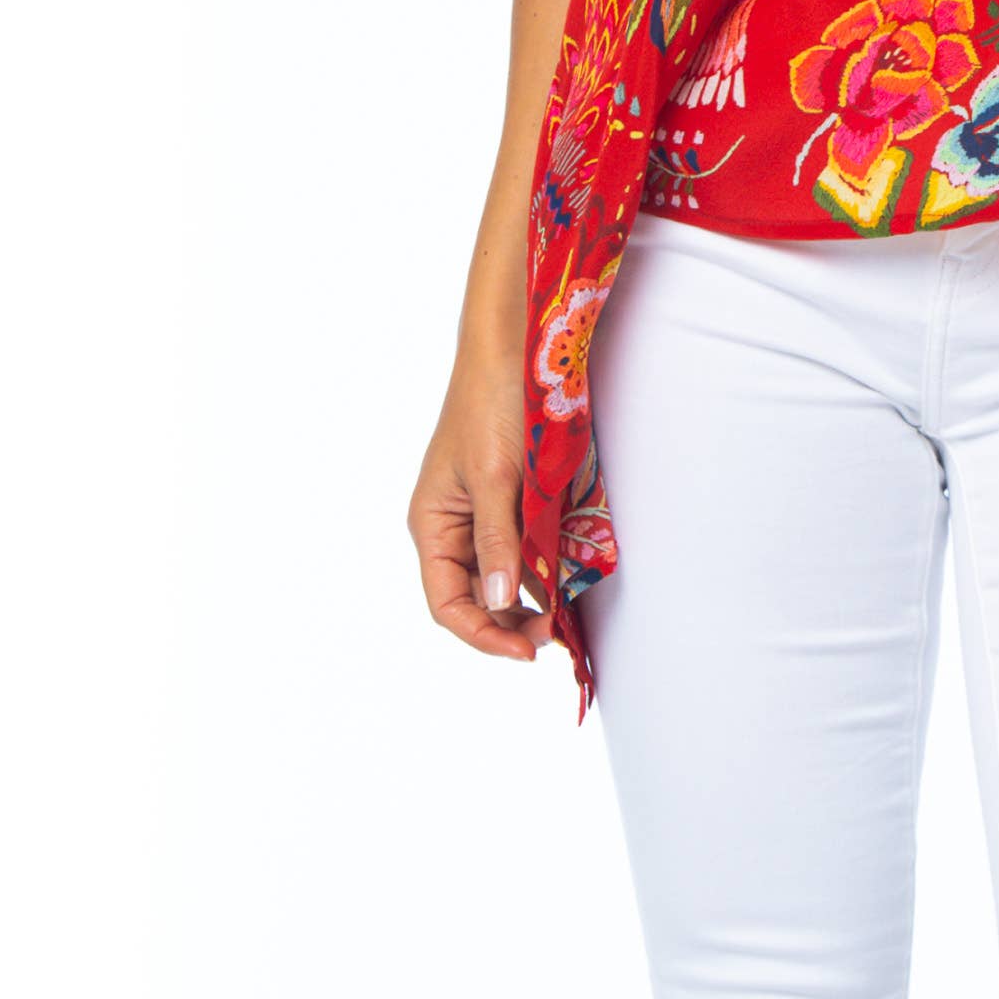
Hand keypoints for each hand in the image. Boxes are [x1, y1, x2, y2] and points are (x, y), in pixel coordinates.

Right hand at [409, 347, 557, 663]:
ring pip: (502, 579)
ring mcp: (481, 516)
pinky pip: (523, 551)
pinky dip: (543, 571)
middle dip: (511, 622)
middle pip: (474, 598)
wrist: (513, 348)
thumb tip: (496, 599)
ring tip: (565, 615)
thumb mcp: (494, 477)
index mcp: (431, 525)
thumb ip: (496, 539)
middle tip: (556, 634)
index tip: (526, 651)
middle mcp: (451, 528)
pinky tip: (567, 582)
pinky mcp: (511, 502)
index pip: (447, 603)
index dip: (483, 634)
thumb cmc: (491, 405)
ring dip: (531, 601)